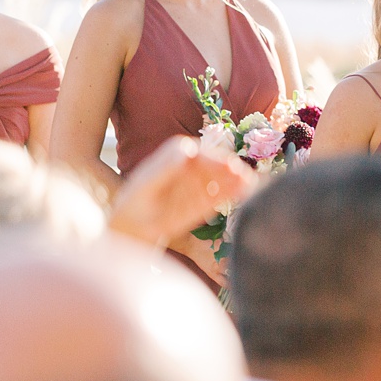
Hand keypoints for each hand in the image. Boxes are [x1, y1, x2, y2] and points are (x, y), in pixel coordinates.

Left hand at [107, 135, 256, 250]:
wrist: (131, 229)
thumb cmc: (132, 206)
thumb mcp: (146, 186)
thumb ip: (166, 169)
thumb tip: (189, 151)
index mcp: (171, 158)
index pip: (195, 152)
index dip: (209, 156)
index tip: (222, 163)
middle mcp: (186, 168)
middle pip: (211, 164)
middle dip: (226, 167)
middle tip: (241, 173)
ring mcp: (195, 185)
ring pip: (218, 179)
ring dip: (234, 180)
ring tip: (249, 183)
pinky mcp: (201, 202)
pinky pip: (218, 196)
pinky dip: (231, 193)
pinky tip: (244, 192)